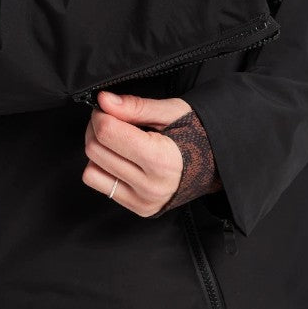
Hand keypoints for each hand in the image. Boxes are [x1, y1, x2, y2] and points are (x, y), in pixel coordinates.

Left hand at [82, 91, 190, 216]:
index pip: (108, 133)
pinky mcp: (138, 207)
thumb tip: (104, 100)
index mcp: (162, 159)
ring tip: (117, 139)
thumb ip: (135, 107)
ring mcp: (143, 200)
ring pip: (91, 168)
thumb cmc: (196, 134)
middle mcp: (151, 185)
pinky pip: (98, 183)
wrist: (216, 164)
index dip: (102, 114)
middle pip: (95, 149)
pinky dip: (101, 166)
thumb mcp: (171, 112)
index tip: (109, 108)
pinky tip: (119, 157)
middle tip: (112, 119)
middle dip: (96, 128)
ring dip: (97, 148)